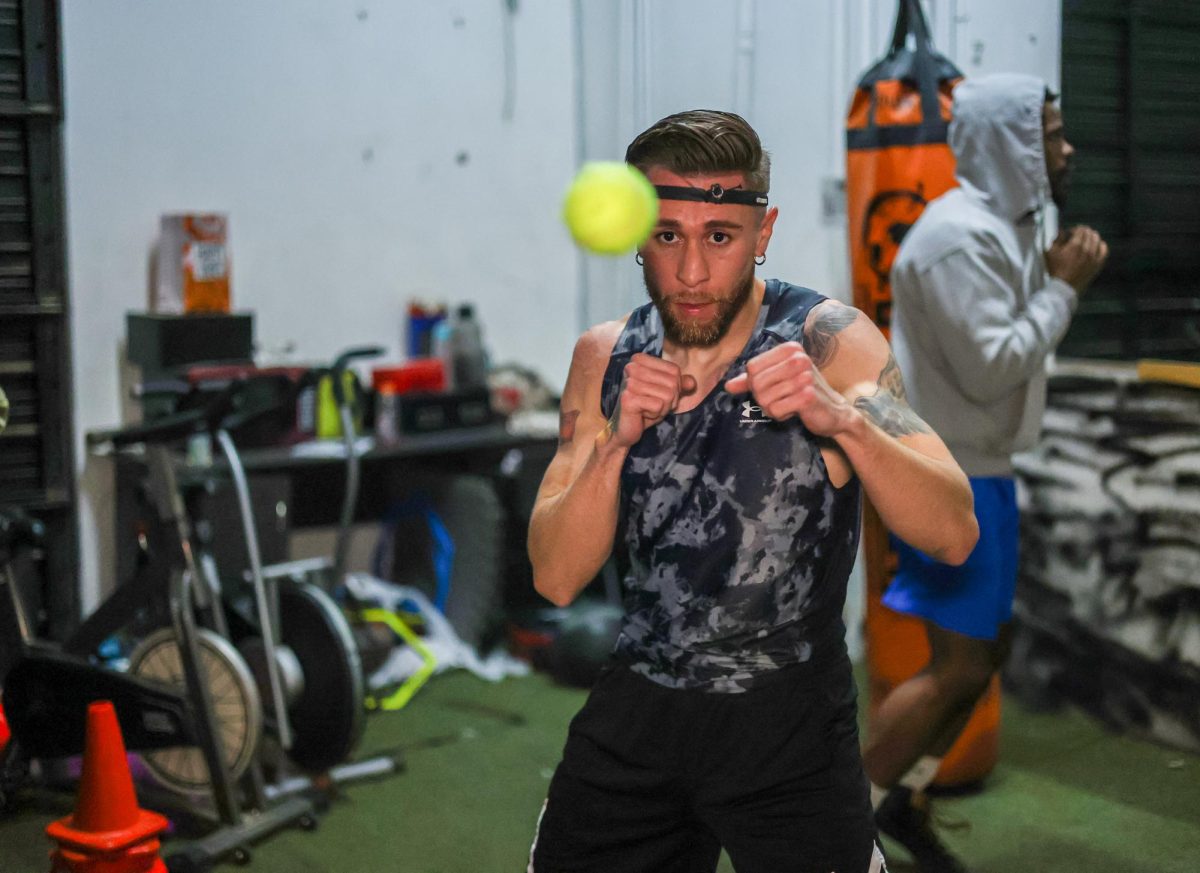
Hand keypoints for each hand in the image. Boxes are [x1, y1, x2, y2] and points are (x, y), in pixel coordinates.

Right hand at [607, 353, 696, 447]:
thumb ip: (679, 384)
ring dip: (662, 408)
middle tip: (653, 405)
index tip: (658, 394)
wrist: (625, 429)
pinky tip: (642, 415)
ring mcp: (629, 382)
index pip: (674, 370)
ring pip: (668, 395)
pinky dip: (655, 414)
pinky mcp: (628, 398)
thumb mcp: (665, 393)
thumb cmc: (645, 408)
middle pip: (673, 382)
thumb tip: (692, 382)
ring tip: (647, 410)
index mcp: (639, 360)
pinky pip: (658, 405)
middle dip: (669, 400)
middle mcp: (632, 367)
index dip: (674, 387)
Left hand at [724, 342, 855, 437]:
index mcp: (790, 349)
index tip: (772, 387)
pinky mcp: (807, 396)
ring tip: (788, 404)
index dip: (755, 384)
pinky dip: (781, 416)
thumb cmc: (803, 392)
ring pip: (764, 399)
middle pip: (756, 383)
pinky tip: (795, 412)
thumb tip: (727, 386)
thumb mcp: (778, 380)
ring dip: (772, 408)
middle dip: (763, 398)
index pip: (752, 367)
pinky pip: (775, 410)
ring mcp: (805, 376)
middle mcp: (798, 359)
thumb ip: (752, 381)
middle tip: (780, 399)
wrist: (834, 412)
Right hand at [1046, 225, 1108, 292]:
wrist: (1064, 287)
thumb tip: (1062, 231)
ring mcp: (1094, 257)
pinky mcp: (1098, 263)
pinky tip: (1097, 245)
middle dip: (1083, 232)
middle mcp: (1086, 249)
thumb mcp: (1050, 253)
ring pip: (1097, 239)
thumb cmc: (1055, 270)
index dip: (1075, 229)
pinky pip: (1104, 249)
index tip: (1071, 232)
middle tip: (1078, 235)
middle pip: (1089, 233)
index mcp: (1074, 245)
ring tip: (1086, 240)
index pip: (1080, 229)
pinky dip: (1101, 245)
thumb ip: (1057, 239)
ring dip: (1092, 237)